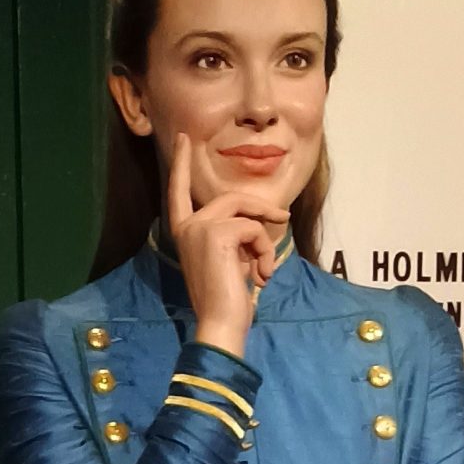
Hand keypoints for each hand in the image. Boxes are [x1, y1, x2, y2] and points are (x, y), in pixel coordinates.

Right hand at [167, 129, 288, 355]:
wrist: (221, 324)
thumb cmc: (228, 301)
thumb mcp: (230, 261)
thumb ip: (234, 236)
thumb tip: (258, 221)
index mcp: (184, 233)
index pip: (180, 192)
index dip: (183, 165)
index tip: (184, 139)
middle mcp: (187, 226)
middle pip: (232, 199)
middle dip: (261, 209)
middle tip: (284, 215)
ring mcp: (199, 227)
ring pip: (245, 211)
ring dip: (264, 239)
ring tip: (264, 270)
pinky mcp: (217, 232)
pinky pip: (254, 228)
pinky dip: (265, 250)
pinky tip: (259, 276)